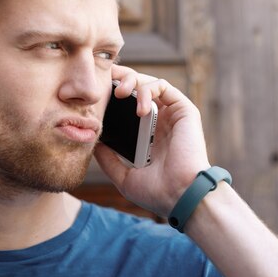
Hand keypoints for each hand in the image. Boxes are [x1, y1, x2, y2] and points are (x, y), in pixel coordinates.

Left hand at [94, 65, 210, 216]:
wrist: (180, 196)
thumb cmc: (157, 192)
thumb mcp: (124, 176)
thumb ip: (108, 159)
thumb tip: (94, 141)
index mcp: (145, 135)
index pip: (126, 106)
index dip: (111, 95)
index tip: (95, 94)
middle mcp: (158, 122)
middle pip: (135, 89)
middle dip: (118, 80)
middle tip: (104, 82)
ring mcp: (171, 115)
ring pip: (148, 83)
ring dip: (131, 80)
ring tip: (119, 93)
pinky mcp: (183, 110)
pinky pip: (163, 86)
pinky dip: (147, 89)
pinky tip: (139, 107)